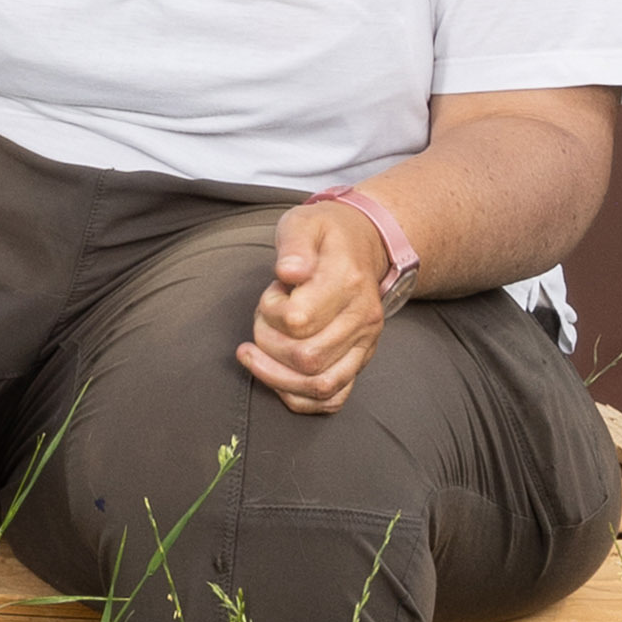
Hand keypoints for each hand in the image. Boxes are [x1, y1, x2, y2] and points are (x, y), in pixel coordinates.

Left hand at [239, 201, 391, 413]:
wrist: (362, 244)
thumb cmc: (324, 235)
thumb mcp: (304, 222)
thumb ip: (294, 245)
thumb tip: (290, 273)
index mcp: (348, 283)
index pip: (299, 320)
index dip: (270, 313)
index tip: (271, 295)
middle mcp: (362, 319)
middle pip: (306, 358)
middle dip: (268, 343)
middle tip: (261, 321)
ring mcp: (365, 344)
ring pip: (319, 385)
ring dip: (276, 374)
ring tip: (257, 352)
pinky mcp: (360, 361)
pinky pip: (333, 398)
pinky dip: (299, 398)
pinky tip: (276, 378)